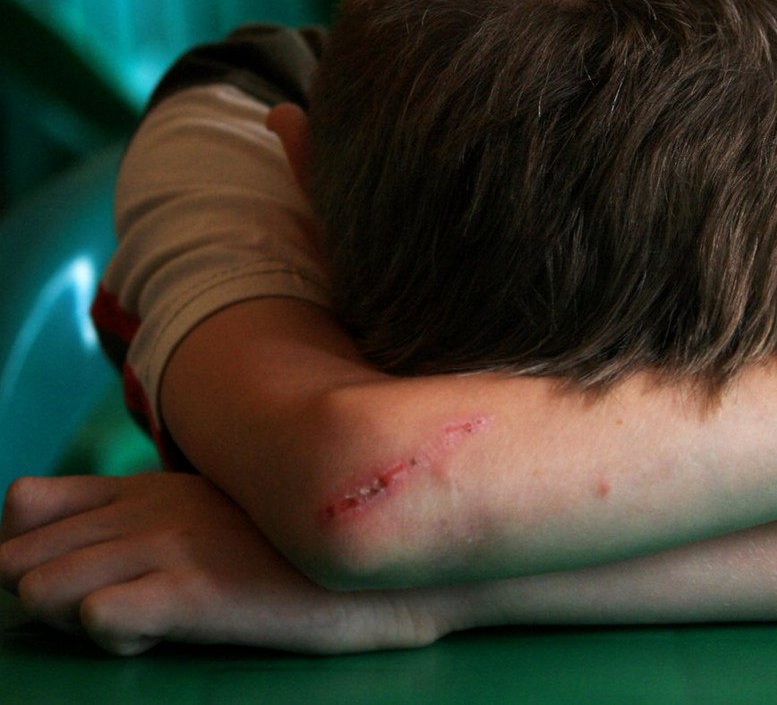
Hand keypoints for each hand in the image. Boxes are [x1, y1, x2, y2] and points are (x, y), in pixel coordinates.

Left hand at [0, 473, 459, 654]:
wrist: (388, 557)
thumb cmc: (307, 553)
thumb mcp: (227, 518)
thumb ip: (163, 522)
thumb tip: (102, 562)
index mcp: (151, 489)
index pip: (25, 504)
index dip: (27, 551)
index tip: (72, 583)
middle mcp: (149, 509)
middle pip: (19, 555)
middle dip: (44, 594)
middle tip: (110, 612)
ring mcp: (170, 546)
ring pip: (39, 587)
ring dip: (72, 619)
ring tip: (139, 625)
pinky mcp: (196, 591)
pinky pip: (97, 618)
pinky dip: (114, 638)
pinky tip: (163, 635)